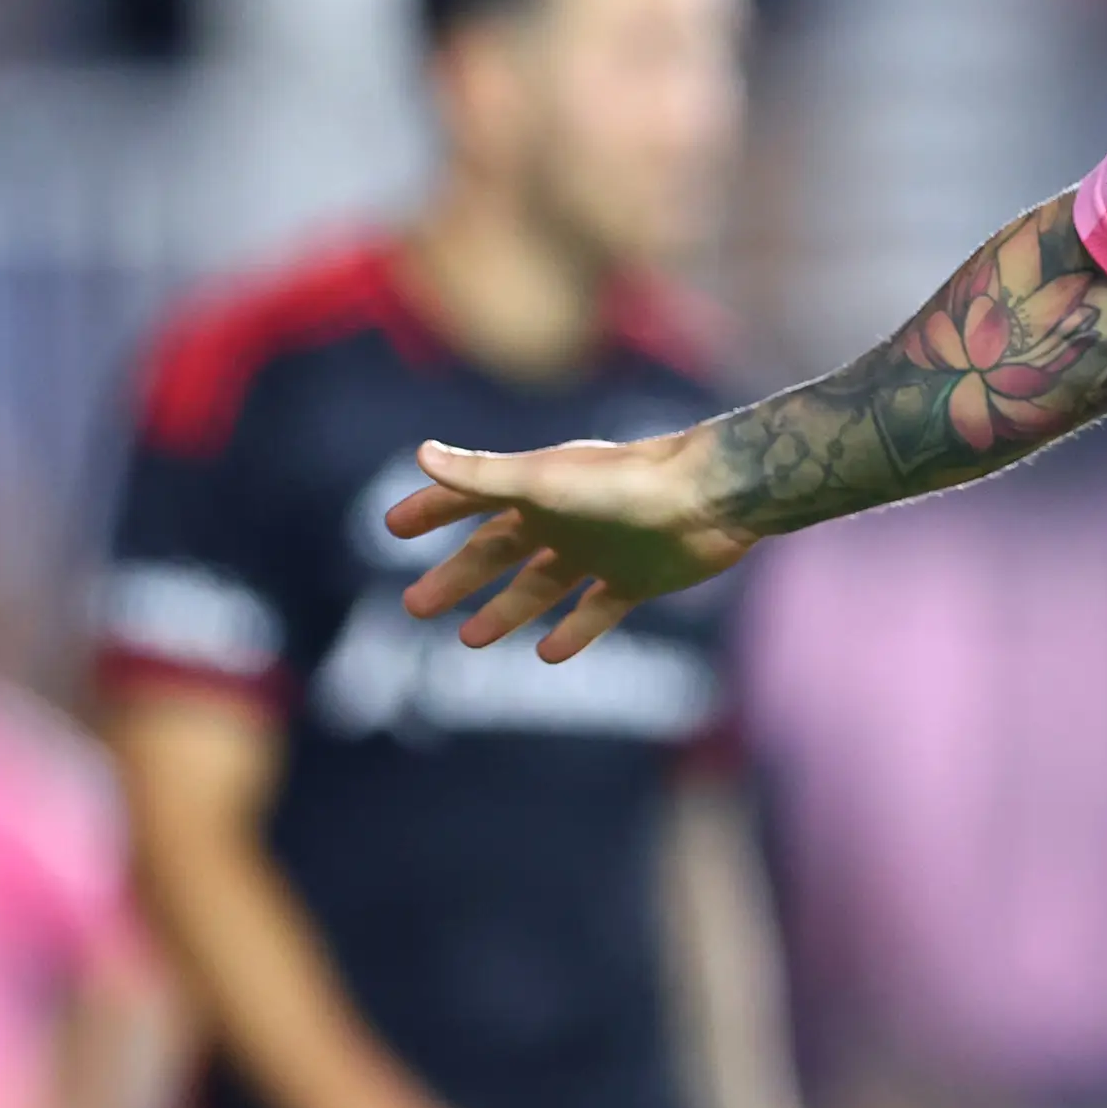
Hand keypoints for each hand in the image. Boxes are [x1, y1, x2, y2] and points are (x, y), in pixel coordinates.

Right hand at [388, 429, 746, 662]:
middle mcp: (566, 518)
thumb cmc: (627, 485)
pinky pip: (598, 610)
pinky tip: (547, 654)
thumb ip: (483, 476)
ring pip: (542, 584)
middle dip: (457, 576)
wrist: (714, 499)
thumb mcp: (546, 483)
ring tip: (470, 639)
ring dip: (506, 609)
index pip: (470, 497)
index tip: (392, 528)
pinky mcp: (637, 580)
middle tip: (415, 606)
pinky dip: (574, 631)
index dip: (432, 510)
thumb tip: (420, 453)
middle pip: (498, 550)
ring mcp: (601, 550)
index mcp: (538, 489)